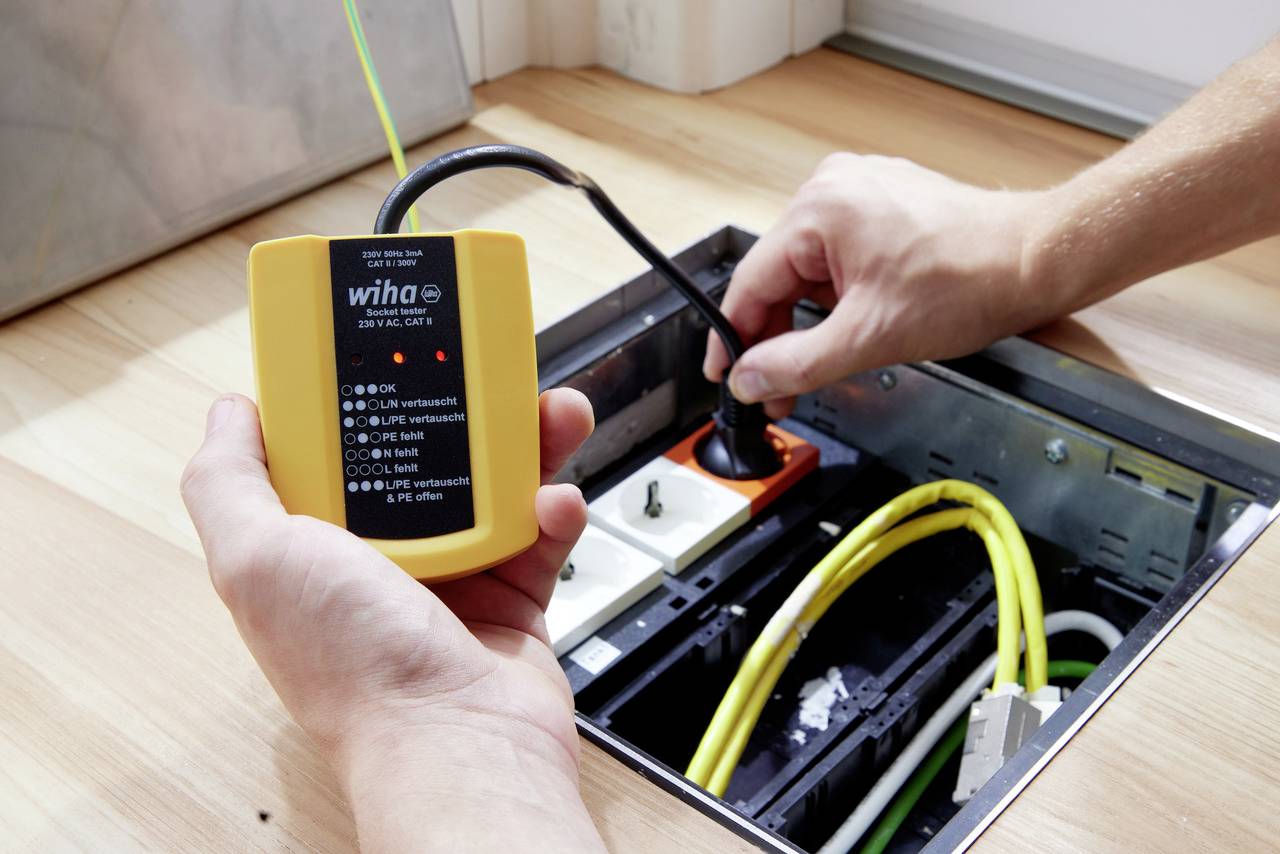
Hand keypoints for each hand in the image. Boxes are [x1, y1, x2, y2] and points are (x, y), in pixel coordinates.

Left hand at [181, 390, 604, 851]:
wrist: (460, 741)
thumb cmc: (357, 667)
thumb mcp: (257, 560)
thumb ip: (228, 482)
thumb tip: (229, 413)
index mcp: (312, 546)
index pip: (331, 447)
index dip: (357, 393)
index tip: (388, 348)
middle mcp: (378, 560)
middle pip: (422, 455)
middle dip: (460, 409)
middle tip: (489, 374)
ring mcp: (449, 578)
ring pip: (490, 486)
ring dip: (525, 445)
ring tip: (550, 415)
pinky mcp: (511, 597)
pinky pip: (538, 533)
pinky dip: (554, 510)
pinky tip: (555, 501)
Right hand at [704, 153, 1056, 417]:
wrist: (1038, 259)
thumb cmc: (971, 279)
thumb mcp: (869, 337)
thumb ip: (796, 363)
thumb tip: (748, 378)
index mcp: (818, 209)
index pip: (750, 284)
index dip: (732, 340)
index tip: (725, 377)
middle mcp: (832, 188)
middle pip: (777, 277)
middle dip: (775, 338)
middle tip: (775, 389)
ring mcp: (860, 192)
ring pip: (808, 271)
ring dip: (808, 321)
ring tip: (818, 366)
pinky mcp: (884, 205)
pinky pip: (837, 258)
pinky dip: (835, 299)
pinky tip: (847, 331)